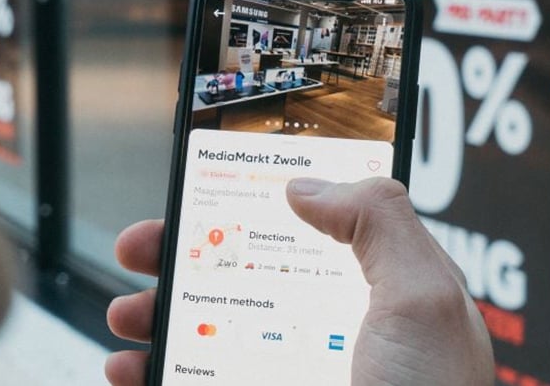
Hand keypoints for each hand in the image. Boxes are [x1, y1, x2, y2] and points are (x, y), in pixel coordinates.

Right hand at [104, 178, 493, 384]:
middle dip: (185, 255)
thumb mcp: (422, 298)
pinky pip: (194, 382)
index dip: (259, 204)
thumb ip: (378, 220)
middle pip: (243, 276)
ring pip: (208, 334)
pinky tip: (130, 368)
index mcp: (372, 294)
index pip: (311, 230)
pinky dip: (151, 374)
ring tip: (126, 313)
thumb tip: (308, 184)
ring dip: (155, 315)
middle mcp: (328, 332)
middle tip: (144, 244)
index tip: (210, 183)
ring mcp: (290, 376)